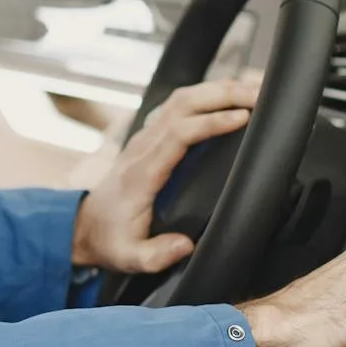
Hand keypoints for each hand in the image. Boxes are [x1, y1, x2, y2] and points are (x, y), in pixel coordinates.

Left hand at [70, 77, 260, 273]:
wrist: (85, 227)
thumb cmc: (111, 239)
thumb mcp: (130, 257)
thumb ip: (156, 255)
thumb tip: (186, 245)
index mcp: (142, 173)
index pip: (178, 134)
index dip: (211, 122)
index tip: (243, 118)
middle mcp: (143, 147)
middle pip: (182, 104)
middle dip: (223, 93)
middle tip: (261, 93)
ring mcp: (145, 138)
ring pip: (181, 99)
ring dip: (217, 89)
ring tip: (254, 88)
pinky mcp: (150, 138)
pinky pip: (178, 106)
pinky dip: (206, 95)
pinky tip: (230, 96)